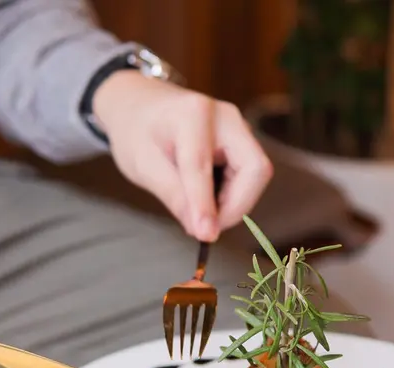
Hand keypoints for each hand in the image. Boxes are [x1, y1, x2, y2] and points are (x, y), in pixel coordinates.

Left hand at [93, 71, 272, 241]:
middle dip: (236, 205)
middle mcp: (225, 116)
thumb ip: (174, 197)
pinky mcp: (241, 142)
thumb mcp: (144, 166)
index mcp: (192, 114)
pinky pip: (250, 176)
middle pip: (254, 169)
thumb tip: (202, 230)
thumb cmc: (137, 131)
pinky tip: (207, 198)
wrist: (140, 106)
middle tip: (206, 227)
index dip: (205, 205)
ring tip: (200, 209)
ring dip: (234, 203)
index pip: (202, 167)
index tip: (206, 235)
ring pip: (256, 176)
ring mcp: (238, 127)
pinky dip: (232, 196)